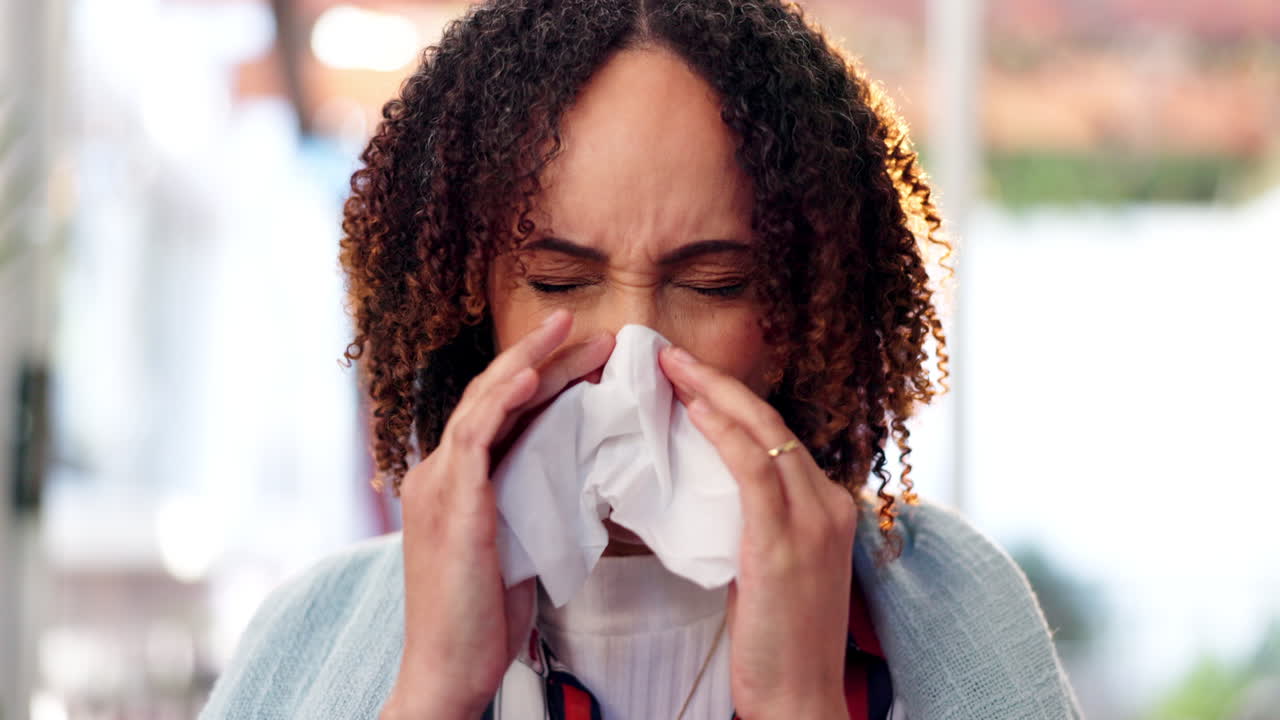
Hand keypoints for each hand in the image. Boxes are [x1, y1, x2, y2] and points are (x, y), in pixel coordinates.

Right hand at [382, 310, 613, 719]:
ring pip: (482, 402)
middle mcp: (437, 473)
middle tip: (592, 333)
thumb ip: (533, 501)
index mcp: (452, 482)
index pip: (498, 414)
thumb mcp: (517, 544)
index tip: (587, 359)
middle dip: (542, 359)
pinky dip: (503, 400)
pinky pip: (475, 435)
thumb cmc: (484, 618)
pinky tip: (532, 376)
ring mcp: (437, 484)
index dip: (542, 380)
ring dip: (530, 363)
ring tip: (572, 334)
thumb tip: (579, 470)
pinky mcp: (449, 503)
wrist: (450, 669)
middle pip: (491, 396)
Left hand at [660, 345, 854, 719]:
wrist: (800, 700)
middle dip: (719, 382)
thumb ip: (756, 526)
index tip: (691, 379)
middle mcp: (829, 504)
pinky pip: (754, 469)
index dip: (733, 403)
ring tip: (670, 367)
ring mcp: (814, 521)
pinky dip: (723, 432)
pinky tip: (693, 410)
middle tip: (671, 356)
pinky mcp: (787, 543)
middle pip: (771, 422)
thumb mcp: (772, 570)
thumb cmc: (779, 643)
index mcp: (828, 508)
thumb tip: (711, 494)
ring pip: (763, 433)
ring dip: (713, 393)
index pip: (777, 438)